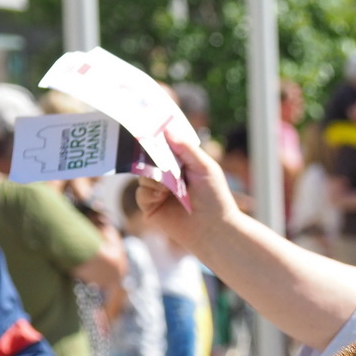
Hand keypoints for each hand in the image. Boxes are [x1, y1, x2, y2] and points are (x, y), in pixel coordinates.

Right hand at [136, 133, 241, 253]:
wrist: (213, 228)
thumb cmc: (214, 197)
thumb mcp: (204, 167)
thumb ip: (186, 148)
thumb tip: (166, 130)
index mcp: (181, 164)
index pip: (164, 146)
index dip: (157, 138)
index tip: (149, 127)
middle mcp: (168, 176)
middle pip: (149, 159)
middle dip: (150, 155)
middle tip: (148, 147)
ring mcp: (158, 191)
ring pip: (143, 174)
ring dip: (155, 176)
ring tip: (169, 184)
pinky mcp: (151, 206)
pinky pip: (141, 192)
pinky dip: (151, 192)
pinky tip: (163, 195)